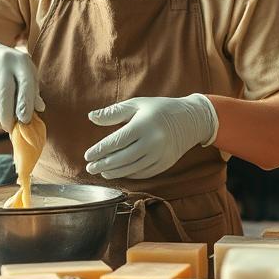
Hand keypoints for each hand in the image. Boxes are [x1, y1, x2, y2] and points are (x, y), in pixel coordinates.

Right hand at [0, 39, 44, 131]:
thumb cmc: (12, 69)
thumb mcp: (26, 74)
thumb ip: (33, 91)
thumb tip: (40, 109)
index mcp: (20, 61)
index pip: (24, 84)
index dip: (25, 104)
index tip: (24, 121)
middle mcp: (1, 62)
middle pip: (4, 95)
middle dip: (7, 117)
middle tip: (10, 128)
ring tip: (1, 124)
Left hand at [84, 94, 217, 179]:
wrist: (190, 120)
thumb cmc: (159, 109)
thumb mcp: (137, 105)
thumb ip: (113, 112)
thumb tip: (91, 117)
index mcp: (144, 125)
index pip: (116, 142)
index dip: (100, 150)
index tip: (87, 156)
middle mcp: (152, 142)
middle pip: (122, 158)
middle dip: (103, 165)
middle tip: (90, 168)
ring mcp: (160, 155)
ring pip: (132, 168)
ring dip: (114, 172)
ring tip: (102, 172)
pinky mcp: (165, 164)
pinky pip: (143, 173)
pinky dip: (129, 174)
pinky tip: (119, 172)